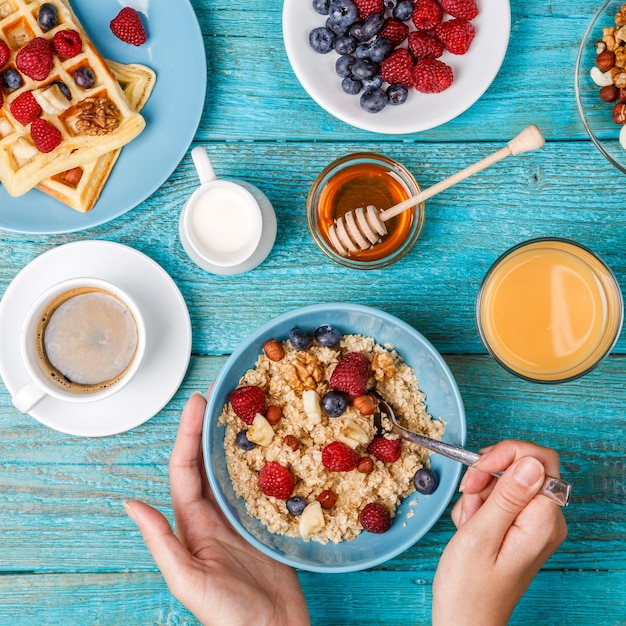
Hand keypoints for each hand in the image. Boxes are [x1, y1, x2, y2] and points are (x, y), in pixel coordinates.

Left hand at [124, 390, 309, 625]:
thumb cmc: (228, 616)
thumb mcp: (187, 580)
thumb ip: (160, 542)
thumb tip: (130, 503)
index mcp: (192, 523)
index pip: (185, 469)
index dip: (188, 434)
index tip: (197, 404)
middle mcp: (213, 514)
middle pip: (208, 461)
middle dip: (210, 427)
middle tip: (222, 395)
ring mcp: (239, 517)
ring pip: (234, 469)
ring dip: (234, 439)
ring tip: (244, 410)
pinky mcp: (264, 521)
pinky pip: (262, 484)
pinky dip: (263, 462)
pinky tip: (273, 445)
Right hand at [432, 440, 567, 625]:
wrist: (465, 618)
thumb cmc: (469, 587)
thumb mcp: (481, 535)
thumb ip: (507, 496)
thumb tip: (529, 462)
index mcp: (543, 521)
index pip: (539, 460)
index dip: (506, 455)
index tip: (478, 469)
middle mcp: (546, 520)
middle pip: (521, 466)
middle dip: (488, 475)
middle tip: (468, 496)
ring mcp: (534, 523)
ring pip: (505, 480)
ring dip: (479, 493)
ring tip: (468, 523)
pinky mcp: (520, 526)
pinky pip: (499, 497)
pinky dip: (479, 504)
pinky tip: (471, 527)